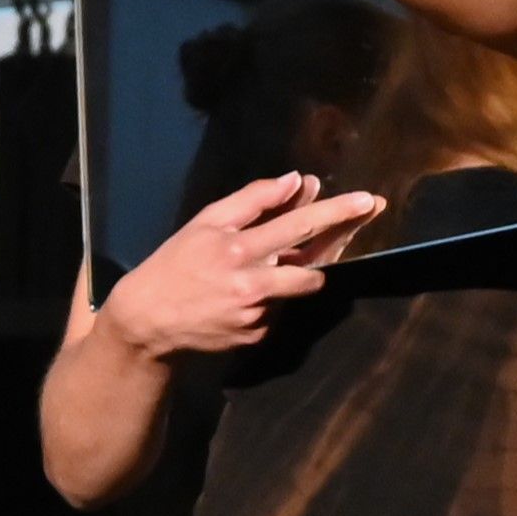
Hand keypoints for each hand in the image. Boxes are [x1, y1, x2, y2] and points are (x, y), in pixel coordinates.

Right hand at [97, 166, 377, 356]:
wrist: (148, 322)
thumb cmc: (176, 263)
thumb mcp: (205, 222)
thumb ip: (252, 200)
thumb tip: (293, 180)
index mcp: (239, 249)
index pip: (299, 226)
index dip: (336, 213)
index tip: (368, 201)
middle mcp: (254, 284)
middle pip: (314, 262)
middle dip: (340, 238)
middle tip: (363, 216)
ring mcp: (259, 314)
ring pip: (298, 286)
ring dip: (299, 270)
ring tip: (277, 258)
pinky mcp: (258, 335)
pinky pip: (280, 308)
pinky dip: (275, 295)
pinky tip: (248, 291)